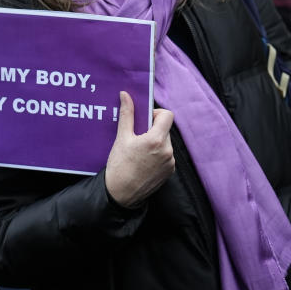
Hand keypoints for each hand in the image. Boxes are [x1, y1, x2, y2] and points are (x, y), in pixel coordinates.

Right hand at [104, 91, 174, 207]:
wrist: (121, 194)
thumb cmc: (119, 166)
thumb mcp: (121, 138)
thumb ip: (127, 114)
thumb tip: (126, 95)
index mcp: (156, 140)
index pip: (168, 115)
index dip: (157, 114)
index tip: (145, 120)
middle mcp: (167, 151)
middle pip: (165, 129)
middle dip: (153, 129)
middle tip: (137, 137)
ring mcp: (170, 162)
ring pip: (165, 143)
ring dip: (155, 142)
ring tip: (139, 152)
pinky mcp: (169, 172)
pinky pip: (166, 156)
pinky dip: (157, 154)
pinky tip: (143, 161)